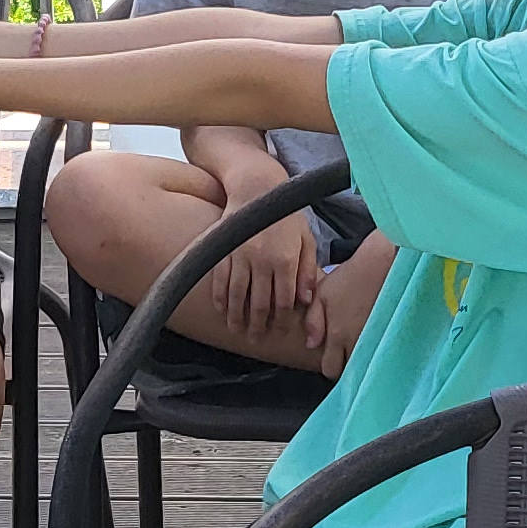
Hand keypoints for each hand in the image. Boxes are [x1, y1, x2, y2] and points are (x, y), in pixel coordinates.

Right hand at [197, 195, 322, 359]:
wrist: (257, 188)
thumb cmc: (285, 215)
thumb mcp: (306, 239)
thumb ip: (307, 270)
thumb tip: (306, 300)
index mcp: (286, 260)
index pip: (284, 301)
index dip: (282, 320)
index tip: (279, 332)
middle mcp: (262, 262)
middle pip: (259, 304)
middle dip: (257, 325)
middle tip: (255, 339)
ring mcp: (240, 257)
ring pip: (237, 296)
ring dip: (236, 317)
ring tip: (237, 330)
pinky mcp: (224, 250)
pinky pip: (219, 280)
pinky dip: (219, 297)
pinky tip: (221, 309)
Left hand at [316, 237, 394, 379]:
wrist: (384, 263)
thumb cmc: (351, 277)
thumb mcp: (323, 293)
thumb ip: (314, 321)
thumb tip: (311, 344)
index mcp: (338, 335)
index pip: (330, 369)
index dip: (330, 364)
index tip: (333, 354)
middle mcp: (357, 343)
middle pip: (351, 372)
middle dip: (347, 364)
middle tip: (347, 350)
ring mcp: (377, 341)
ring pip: (367, 364)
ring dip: (363, 358)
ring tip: (361, 344)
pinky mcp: (393, 335)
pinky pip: (384, 353)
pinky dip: (379, 350)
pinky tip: (377, 339)